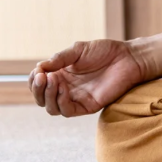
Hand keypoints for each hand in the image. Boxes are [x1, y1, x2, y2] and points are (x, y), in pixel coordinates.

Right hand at [28, 39, 147, 117]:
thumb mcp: (77, 50)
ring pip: (52, 108)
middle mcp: (66, 89)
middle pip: (42, 99)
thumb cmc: (104, 51)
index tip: (38, 71)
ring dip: (48, 95)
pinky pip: (68, 111)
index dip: (34, 80)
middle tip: (43, 77)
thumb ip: (59, 59)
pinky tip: (63, 88)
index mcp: (61, 75)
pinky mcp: (87, 106)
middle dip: (38, 89)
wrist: (126, 58)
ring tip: (53, 80)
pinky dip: (61, 102)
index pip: (39, 85)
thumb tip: (39, 68)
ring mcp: (76, 98)